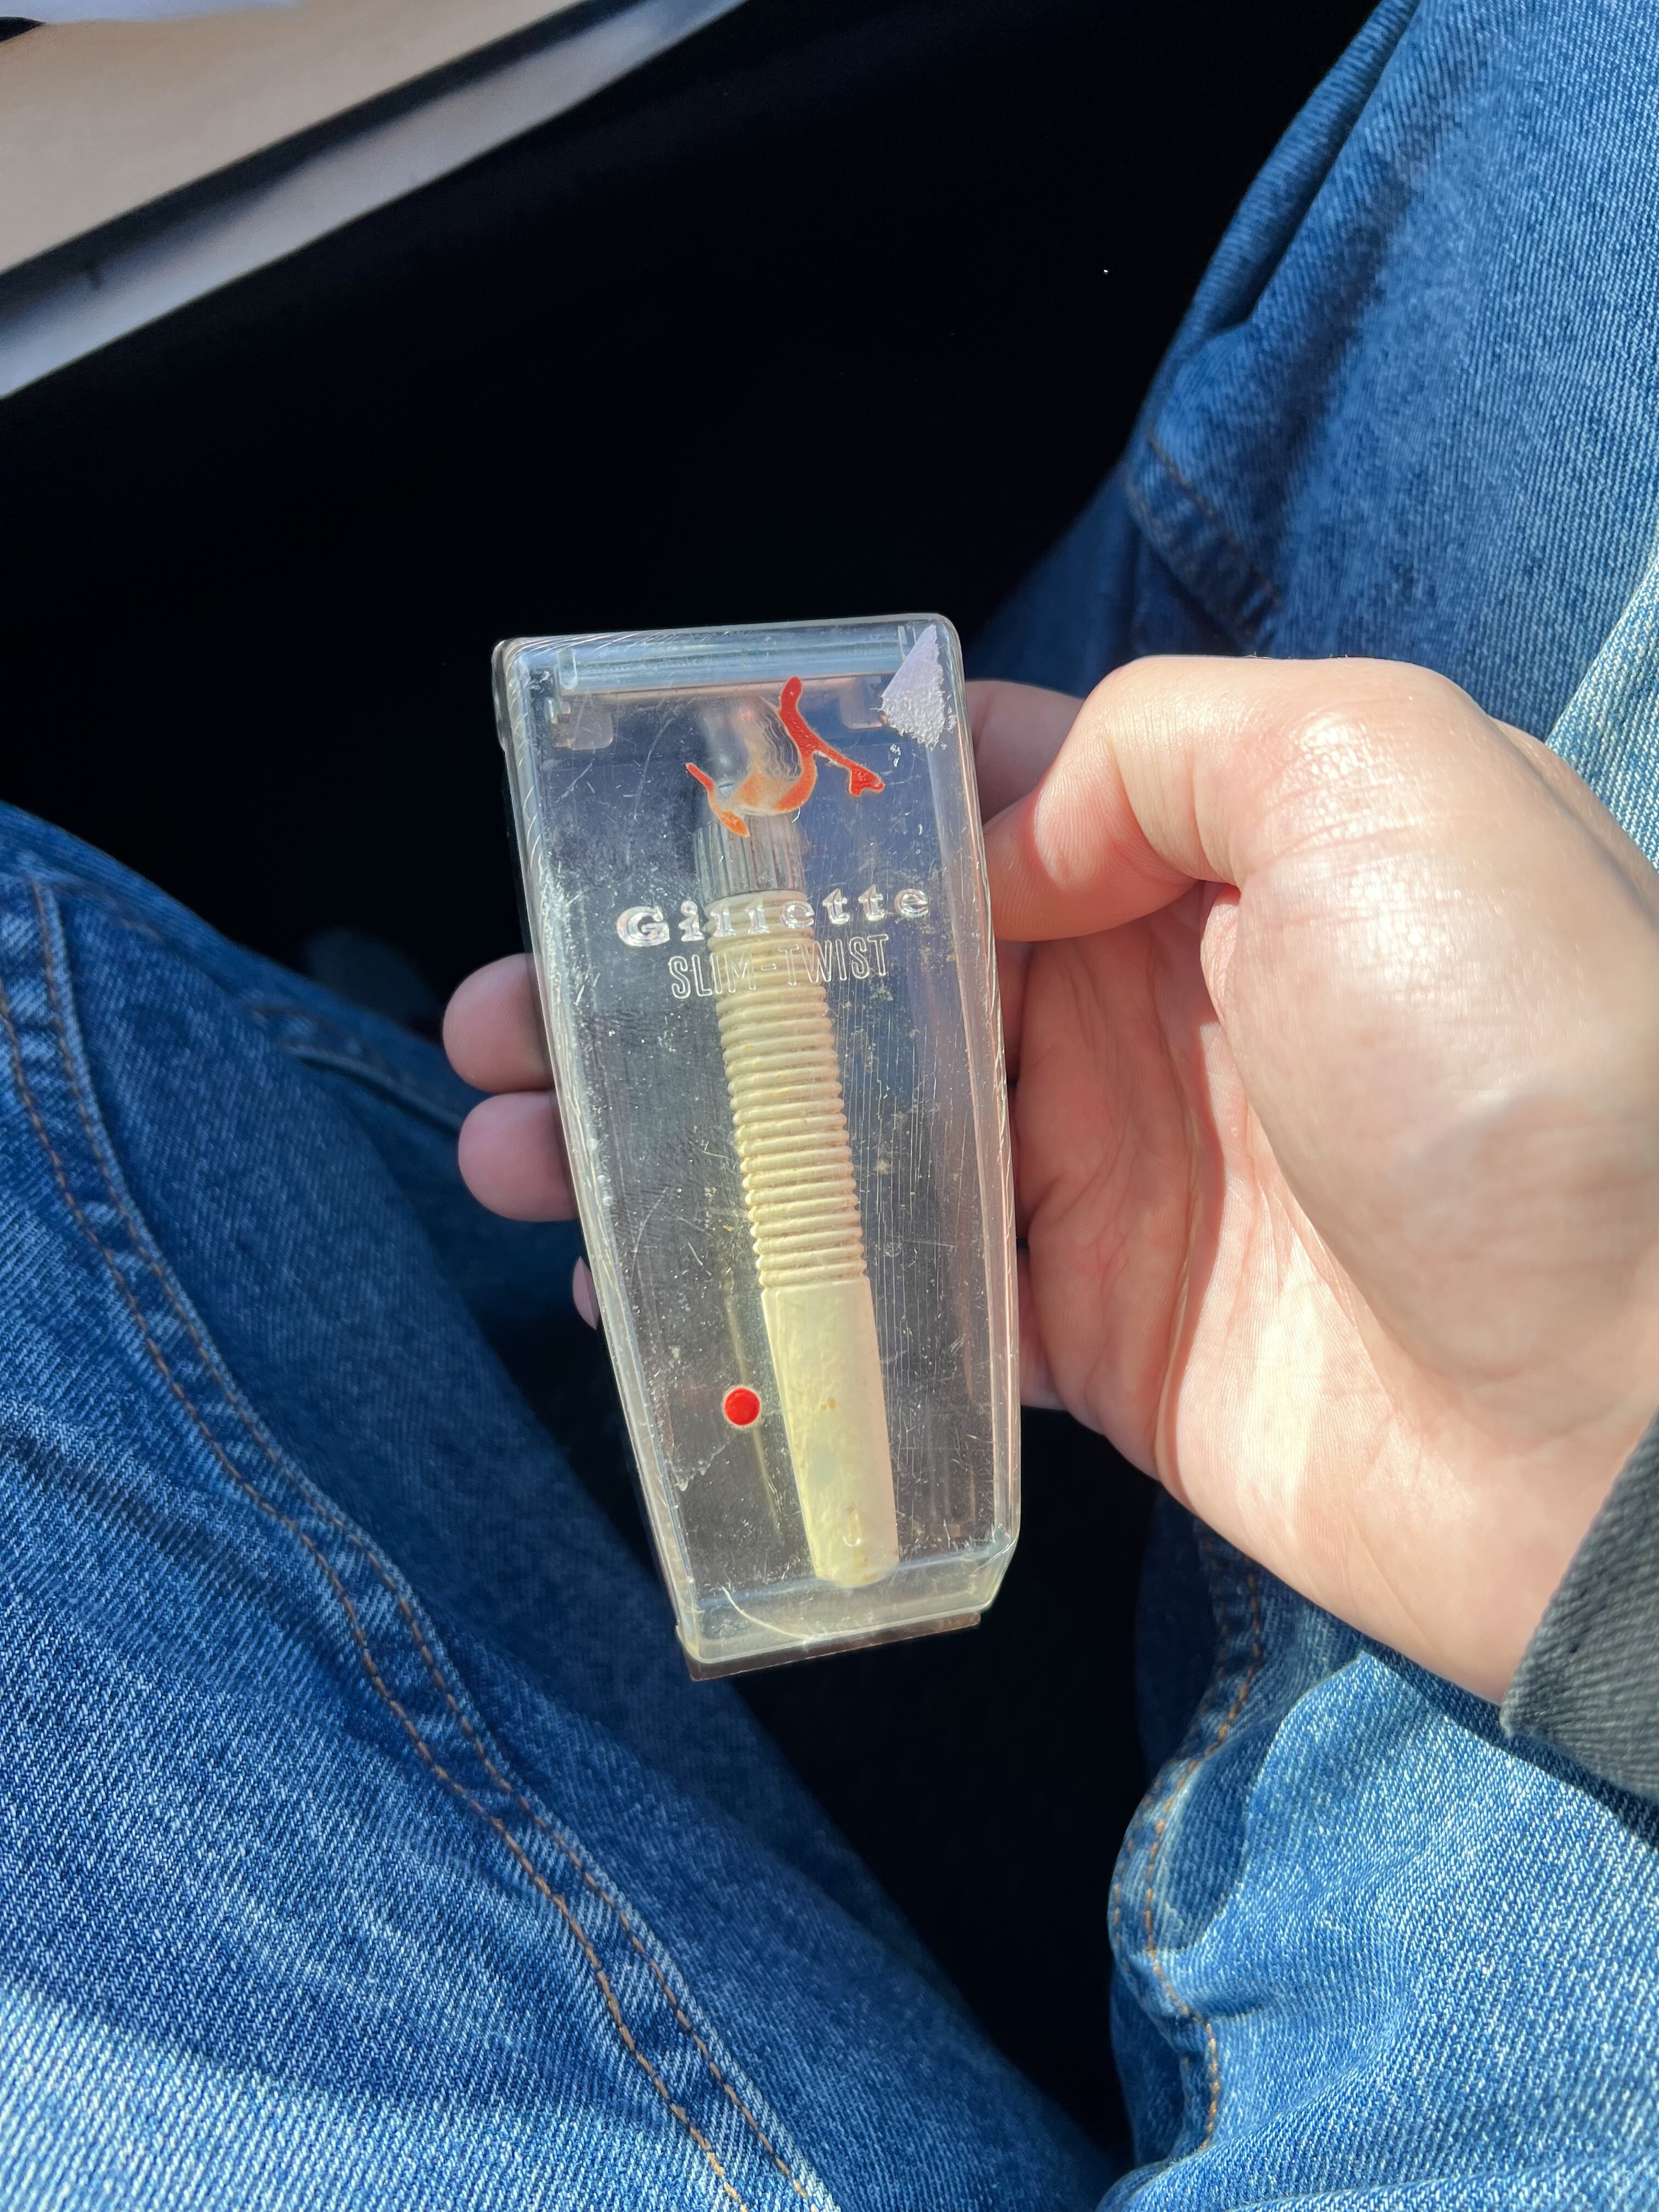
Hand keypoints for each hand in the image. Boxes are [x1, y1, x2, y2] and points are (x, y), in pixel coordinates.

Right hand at [444, 657, 1658, 1702]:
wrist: (1644, 1409)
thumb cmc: (1532, 1067)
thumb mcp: (1386, 779)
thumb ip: (1164, 746)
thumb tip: (992, 832)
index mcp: (1208, 856)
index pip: (953, 808)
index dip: (782, 821)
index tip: (628, 843)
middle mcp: (1144, 1007)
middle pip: (857, 980)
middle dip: (676, 990)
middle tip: (512, 1016)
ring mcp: (1108, 1182)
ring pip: (844, 1142)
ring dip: (676, 1141)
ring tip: (512, 1148)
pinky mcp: (1093, 1342)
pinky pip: (897, 1305)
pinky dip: (767, 1294)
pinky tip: (634, 1286)